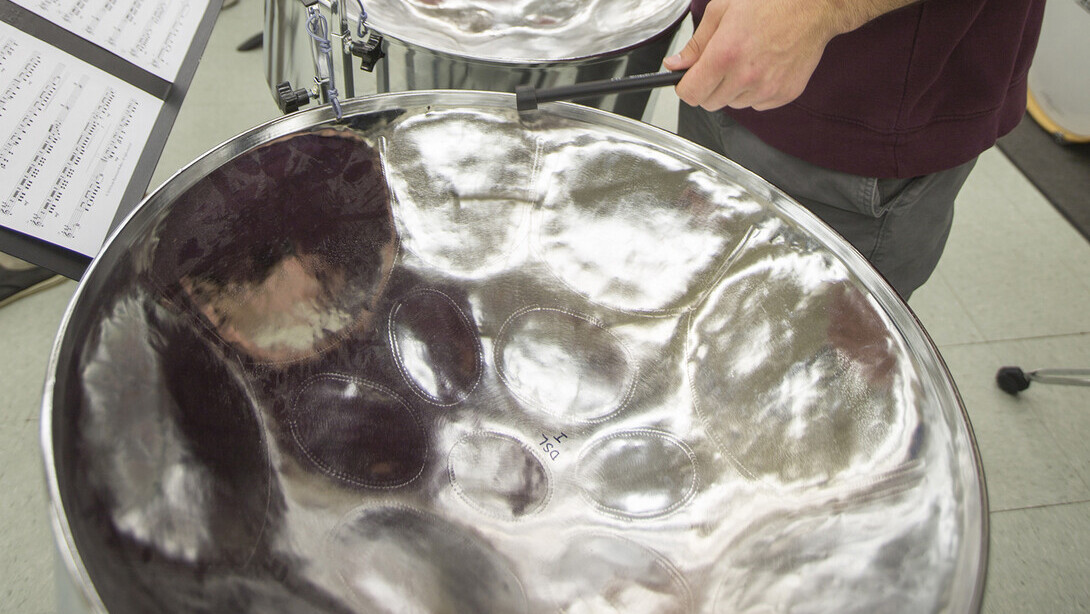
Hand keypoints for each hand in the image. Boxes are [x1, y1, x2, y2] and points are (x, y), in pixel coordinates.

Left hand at [664, 0, 846, 110]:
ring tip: (747, 61)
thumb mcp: (722, 11)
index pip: (690, 94)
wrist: (813, 7)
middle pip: (709, 103)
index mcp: (725, 54)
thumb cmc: (770, 2)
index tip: (689, 78)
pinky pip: (757, 104)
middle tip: (721, 64)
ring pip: (733, 104)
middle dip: (708, 87)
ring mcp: (766, 89)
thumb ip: (696, 44)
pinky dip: (755, 91)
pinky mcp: (783, 95)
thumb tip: (675, 65)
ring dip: (733, 89)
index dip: (685, 86)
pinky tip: (764, 67)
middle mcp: (745, 77)